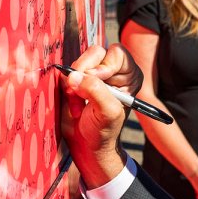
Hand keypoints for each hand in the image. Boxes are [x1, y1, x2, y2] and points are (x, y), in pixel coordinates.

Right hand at [58, 44, 142, 186]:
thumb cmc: (104, 131)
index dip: (104, 64)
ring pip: (80, 62)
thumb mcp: (107, 112)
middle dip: (85, 73)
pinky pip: (68, 72)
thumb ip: (95, 91)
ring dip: (75, 83)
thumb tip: (75, 76)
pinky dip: (68, 87)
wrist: (88, 145)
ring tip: (78, 103)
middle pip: (96, 53)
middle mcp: (114, 70)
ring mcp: (94, 74)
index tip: (95, 78)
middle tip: (80, 92)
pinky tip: (74, 103)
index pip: (117, 53)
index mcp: (130, 75)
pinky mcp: (79, 79)